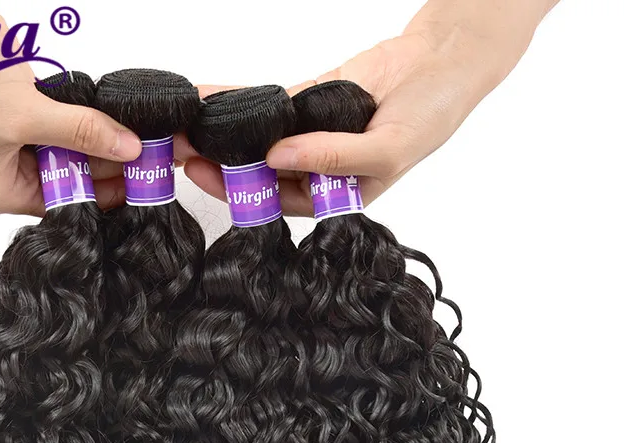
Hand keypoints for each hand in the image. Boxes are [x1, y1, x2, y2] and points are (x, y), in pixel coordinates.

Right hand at [0, 0, 141, 213]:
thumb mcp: (24, 114)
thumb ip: (81, 132)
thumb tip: (128, 148)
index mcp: (3, 192)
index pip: (67, 204)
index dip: (106, 194)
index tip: (145, 180)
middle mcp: (13, 174)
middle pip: (74, 180)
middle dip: (111, 166)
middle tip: (155, 156)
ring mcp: (21, 143)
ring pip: (76, 152)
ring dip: (106, 141)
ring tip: (147, 137)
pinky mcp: (30, 112)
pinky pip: (69, 125)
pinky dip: (92, 120)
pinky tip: (120, 118)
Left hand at [184, 0, 558, 213]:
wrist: (444, 60)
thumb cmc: (429, 115)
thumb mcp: (387, 148)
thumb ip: (332, 157)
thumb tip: (276, 157)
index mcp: (336, 195)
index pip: (280, 201)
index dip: (243, 192)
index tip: (207, 175)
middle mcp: (317, 170)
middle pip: (260, 173)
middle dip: (220, 165)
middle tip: (179, 152)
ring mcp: (309, 135)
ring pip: (257, 138)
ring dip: (222, 134)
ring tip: (181, 128)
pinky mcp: (307, 101)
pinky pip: (267, 102)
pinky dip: (238, 99)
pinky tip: (207, 97)